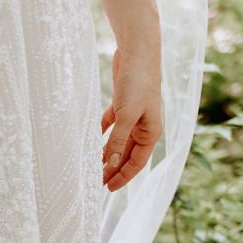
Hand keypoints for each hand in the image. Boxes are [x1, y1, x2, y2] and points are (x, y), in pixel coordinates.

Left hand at [100, 44, 162, 191]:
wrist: (138, 53)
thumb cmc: (137, 83)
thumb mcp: (126, 115)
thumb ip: (118, 140)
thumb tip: (112, 164)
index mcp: (151, 132)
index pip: (136, 162)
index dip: (123, 176)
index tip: (107, 188)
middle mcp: (144, 127)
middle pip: (126, 154)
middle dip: (113, 169)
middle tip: (95, 183)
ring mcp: (134, 116)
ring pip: (118, 141)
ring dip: (106, 153)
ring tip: (91, 166)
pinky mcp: (123, 104)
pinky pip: (111, 125)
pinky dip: (102, 134)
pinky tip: (92, 142)